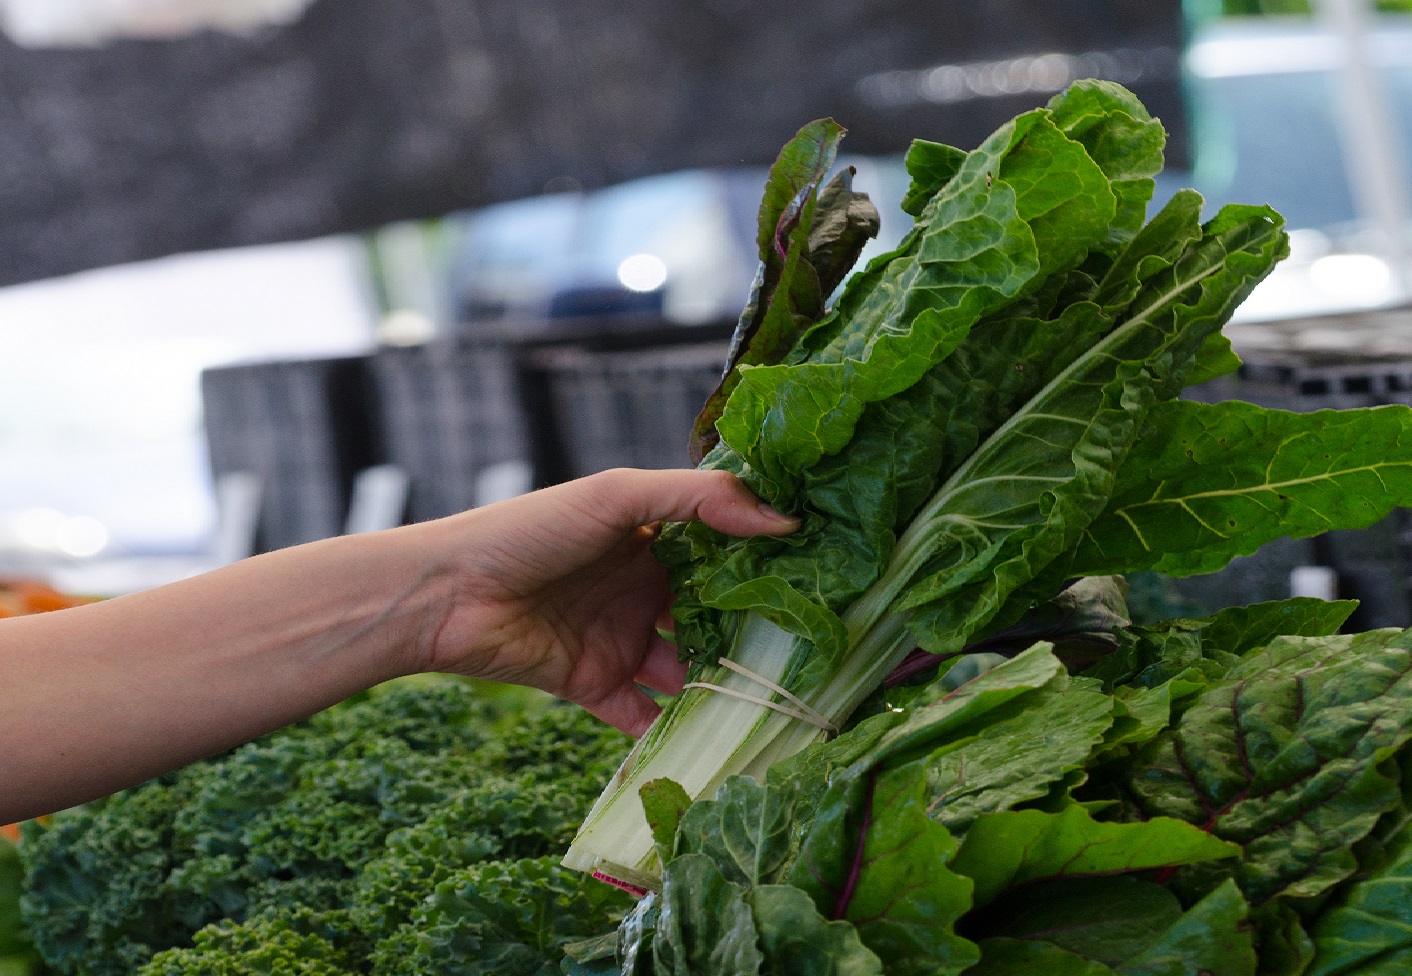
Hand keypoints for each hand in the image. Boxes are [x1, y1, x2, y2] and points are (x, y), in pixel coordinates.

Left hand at [417, 468, 798, 734]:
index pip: (720, 552)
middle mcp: (640, 589)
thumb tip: (784, 521)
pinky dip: (675, 731)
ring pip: (686, 669)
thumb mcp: (617, 495)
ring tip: (777, 701)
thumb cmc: (528, 530)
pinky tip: (719, 742)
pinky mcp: (594, 686)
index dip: (764, 564)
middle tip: (814, 651)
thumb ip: (701, 501)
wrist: (446, 595)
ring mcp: (619, 639)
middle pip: (710, 614)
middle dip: (753, 632)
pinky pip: (644, 716)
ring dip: (722, 684)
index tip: (822, 578)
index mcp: (648, 538)